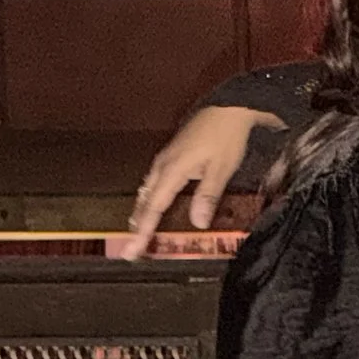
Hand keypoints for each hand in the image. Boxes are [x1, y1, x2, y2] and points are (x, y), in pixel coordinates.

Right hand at [117, 106, 275, 258]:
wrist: (228, 107)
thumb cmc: (226, 136)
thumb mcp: (221, 168)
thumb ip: (208, 195)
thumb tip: (197, 222)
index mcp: (172, 170)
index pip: (153, 208)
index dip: (143, 231)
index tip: (132, 250)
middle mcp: (162, 166)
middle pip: (144, 202)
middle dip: (136, 227)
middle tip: (129, 250)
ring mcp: (164, 160)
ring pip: (146, 192)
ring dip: (140, 214)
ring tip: (137, 234)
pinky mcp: (171, 157)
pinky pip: (152, 183)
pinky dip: (149, 200)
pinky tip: (152, 207)